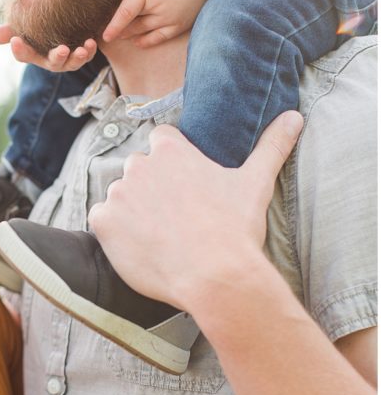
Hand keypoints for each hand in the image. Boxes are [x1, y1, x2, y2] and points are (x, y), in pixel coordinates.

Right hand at [0, 24, 97, 72]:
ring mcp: (68, 58)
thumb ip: (3, 33)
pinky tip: (92, 42)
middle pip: (52, 63)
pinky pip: (88, 56)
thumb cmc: (38, 25)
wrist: (64, 19)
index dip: (20, 50)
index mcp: (33, 53)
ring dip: (77, 57)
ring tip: (82, 49)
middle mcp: (50, 59)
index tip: (16, 41)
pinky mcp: (84, 52)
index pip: (23, 55)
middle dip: (57, 57)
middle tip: (61, 49)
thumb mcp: (20, 27)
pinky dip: (90, 51)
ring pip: (72, 63)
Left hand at [88, 110, 303, 311]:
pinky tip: (140, 246)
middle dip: (152, 189)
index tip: (186, 187)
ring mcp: (117, 193)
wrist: (214, 277)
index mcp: (170, 149)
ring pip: (120, 197)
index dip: (173, 164)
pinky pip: (101, 221)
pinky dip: (114, 233)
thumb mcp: (255, 182)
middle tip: (176, 217)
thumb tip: (294, 117)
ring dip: (133, 211)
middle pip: (138, 170)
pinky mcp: (102, 222)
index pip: (161, 141)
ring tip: (161, 236)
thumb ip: (271, 146)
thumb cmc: (234, 229)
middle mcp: (138, 165)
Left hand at [102, 0, 217, 46]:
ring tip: (121, 34)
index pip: (125, 13)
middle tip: (109, 30)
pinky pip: (160, 37)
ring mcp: (169, 18)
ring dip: (130, 34)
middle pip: (132, 24)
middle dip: (119, 28)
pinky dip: (147, 41)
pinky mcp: (180, 24)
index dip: (113, 26)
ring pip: (143, 31)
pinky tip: (138, 42)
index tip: (105, 36)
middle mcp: (157, 7)